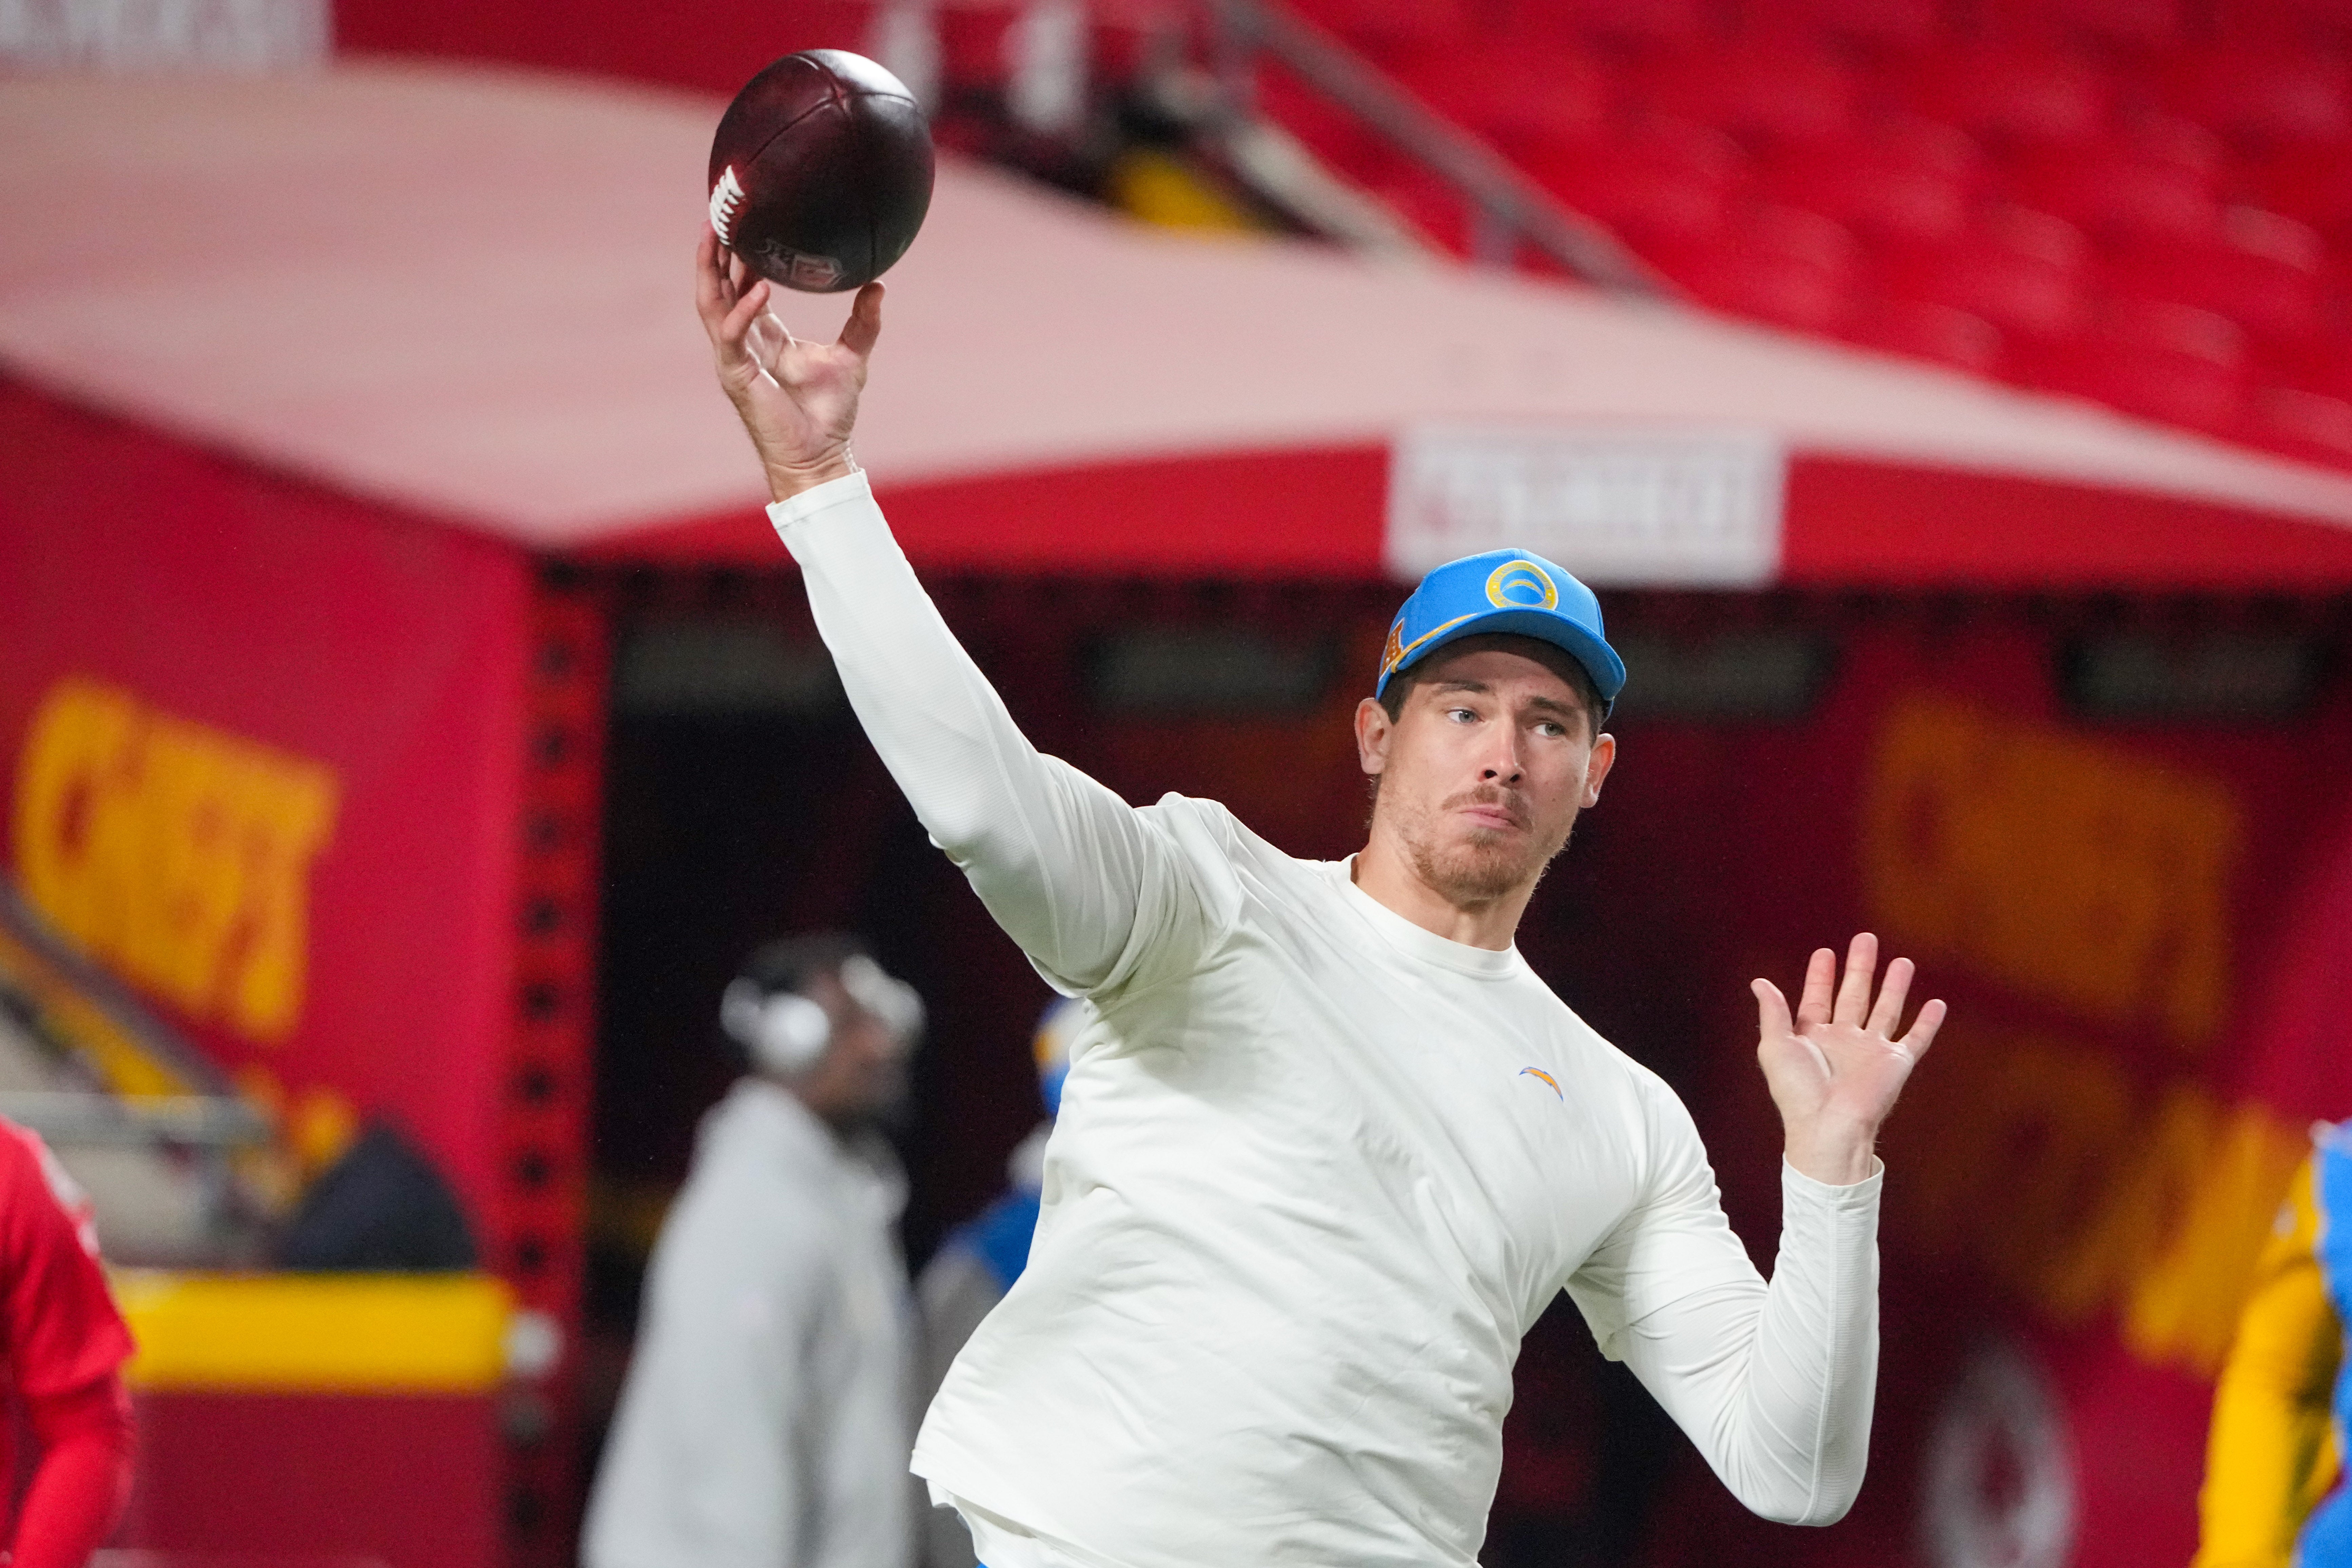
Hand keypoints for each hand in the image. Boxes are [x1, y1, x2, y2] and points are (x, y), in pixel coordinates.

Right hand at [694, 227, 883, 501]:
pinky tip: (758, 286)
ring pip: (711, 306)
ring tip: (716, 235)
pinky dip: (744, 310)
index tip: (741, 224)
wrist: (821, 456)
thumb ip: (863, 322)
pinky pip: (733, 336)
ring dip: (710, 271)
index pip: (740, 289)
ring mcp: (734, 360)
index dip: (736, 259)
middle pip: (716, 289)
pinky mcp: (737, 376)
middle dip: (712, 254)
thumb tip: (878, 285)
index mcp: (764, 337)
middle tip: (717, 215)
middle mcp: (742, 344)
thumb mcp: (852, 356)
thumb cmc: (830, 413)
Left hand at [1751, 933, 1944, 1185]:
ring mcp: (1872, 1051)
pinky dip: (1928, 1023)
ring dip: (1894, 986)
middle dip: (1860, 968)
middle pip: (1854, 995)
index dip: (1821, 976)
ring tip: (1903, 962)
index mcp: (1813, 1036)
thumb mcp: (1775, 1046)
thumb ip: (1772, 1013)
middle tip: (1866, 939)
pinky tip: (1936, 1004)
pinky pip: (1915, 1039)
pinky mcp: (1895, 1064)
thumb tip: (1759, 982)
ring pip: (1886, 1009)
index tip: (1825, 952)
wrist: (1828, 1126)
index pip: (1818, 998)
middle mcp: (1844, 1040)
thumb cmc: (1797, 1092)